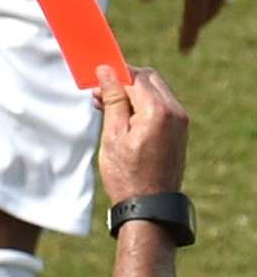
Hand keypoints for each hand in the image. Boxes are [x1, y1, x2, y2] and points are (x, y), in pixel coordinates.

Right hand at [94, 66, 188, 202]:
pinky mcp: (179, 129)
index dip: (115, 74)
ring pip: (155, 91)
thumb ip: (113, 100)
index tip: (96, 77)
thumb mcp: (113, 135)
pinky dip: (142, 105)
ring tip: (108, 108)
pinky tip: (124, 118)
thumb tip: (107, 72)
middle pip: (149, 79)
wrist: (150, 204)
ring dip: (132, 93)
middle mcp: (175, 111)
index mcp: (157, 111)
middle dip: (124, 81)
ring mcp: (180, 120)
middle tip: (100, 94)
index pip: (136, 77)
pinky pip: (161, 105)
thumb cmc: (126, 174)